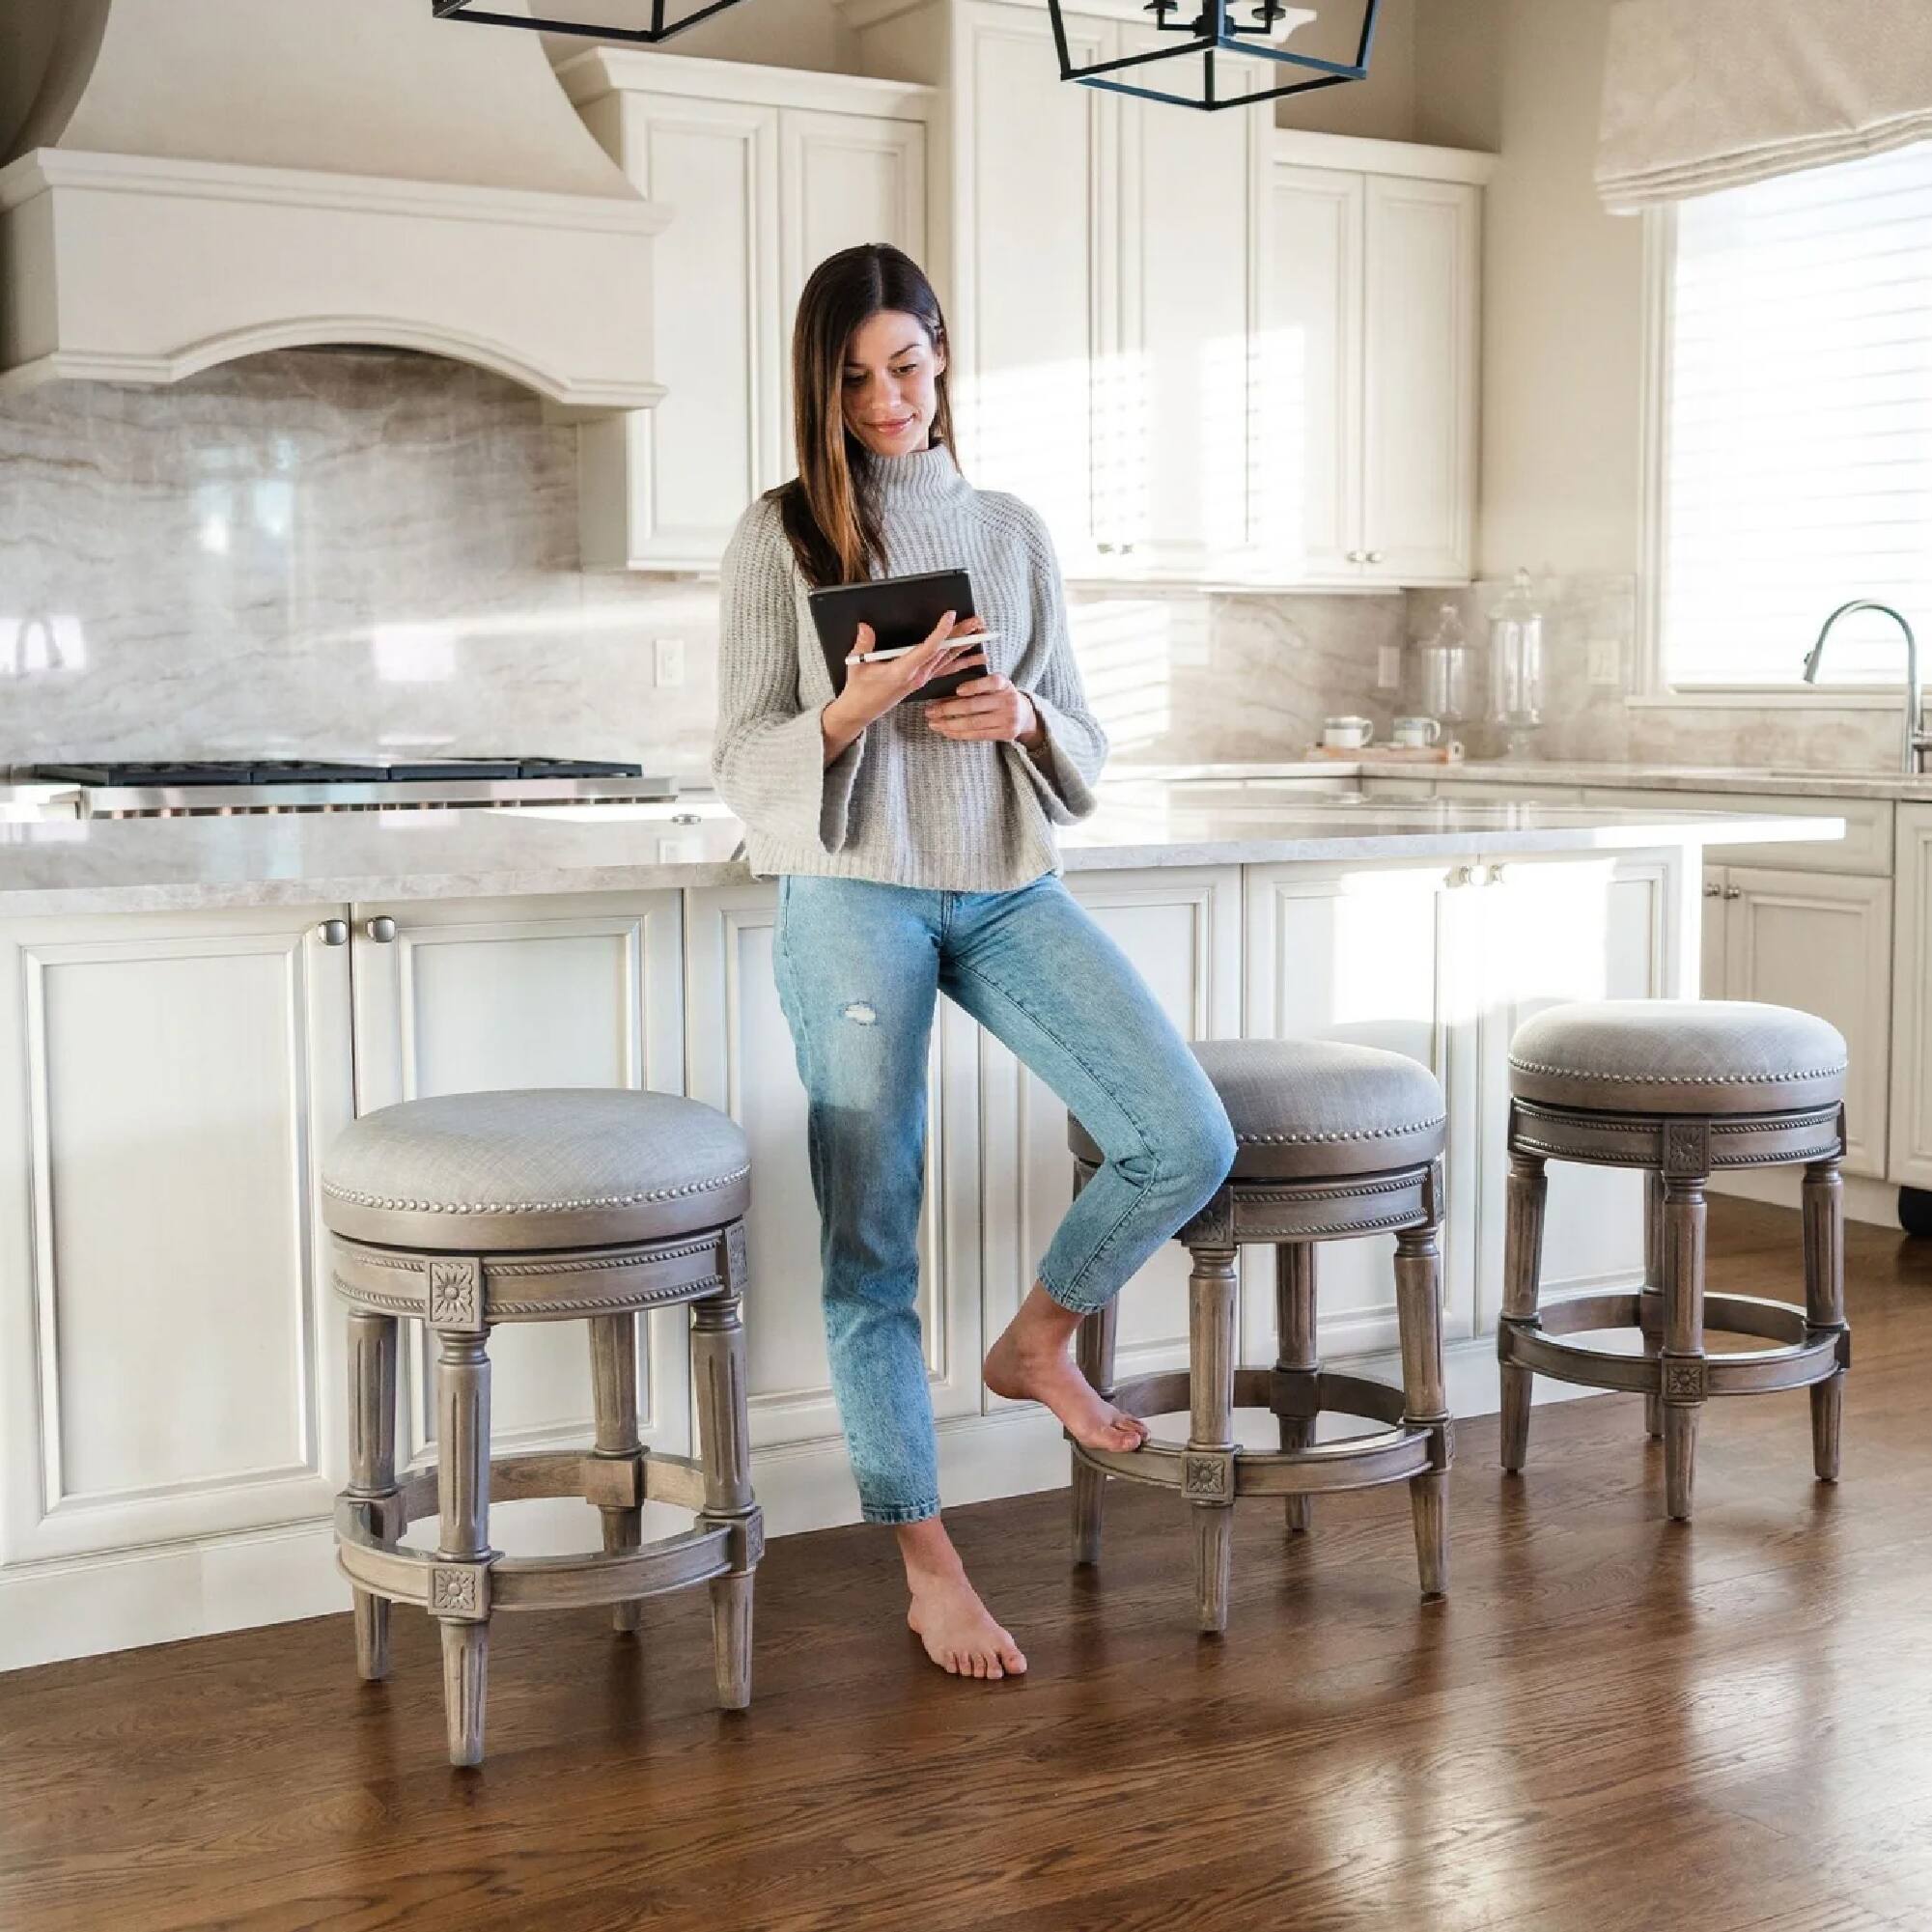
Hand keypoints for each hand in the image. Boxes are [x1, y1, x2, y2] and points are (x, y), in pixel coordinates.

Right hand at [830, 612, 987, 733]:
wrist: (862, 711)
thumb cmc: (859, 689)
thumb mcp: (857, 665)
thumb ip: (863, 645)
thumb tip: (865, 627)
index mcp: (902, 671)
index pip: (927, 649)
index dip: (940, 632)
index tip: (950, 616)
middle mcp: (916, 676)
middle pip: (943, 652)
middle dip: (961, 634)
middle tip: (977, 621)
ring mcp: (921, 679)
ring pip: (947, 660)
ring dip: (965, 645)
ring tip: (981, 634)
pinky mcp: (922, 680)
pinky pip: (946, 669)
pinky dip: (961, 661)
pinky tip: (975, 657)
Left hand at [924, 670, 1042, 747]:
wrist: (1024, 715)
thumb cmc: (1000, 696)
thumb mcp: (994, 685)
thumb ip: (976, 686)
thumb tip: (943, 693)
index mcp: (1004, 683)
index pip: (990, 682)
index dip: (974, 686)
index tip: (957, 690)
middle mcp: (1008, 700)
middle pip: (975, 706)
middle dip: (948, 708)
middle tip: (930, 711)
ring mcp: (1008, 719)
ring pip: (973, 723)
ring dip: (949, 724)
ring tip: (933, 723)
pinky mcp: (1005, 734)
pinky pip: (978, 735)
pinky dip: (959, 734)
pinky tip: (946, 731)